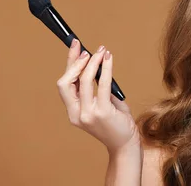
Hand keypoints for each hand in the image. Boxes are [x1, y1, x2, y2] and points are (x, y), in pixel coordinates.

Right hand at [56, 39, 139, 153]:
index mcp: (72, 112)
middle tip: (87, 50)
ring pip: (84, 80)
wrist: (126, 145)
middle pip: (66, 82)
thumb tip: (97, 63)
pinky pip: (103, 84)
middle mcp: (76, 114)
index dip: (69, 63)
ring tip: (101, 51)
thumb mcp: (102, 103)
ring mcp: (88, 114)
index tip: (75, 46)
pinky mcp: (103, 112)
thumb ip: (96, 88)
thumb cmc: (116, 122)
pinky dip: (106, 68)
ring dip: (92, 62)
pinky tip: (108, 58)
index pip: (65, 83)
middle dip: (75, 62)